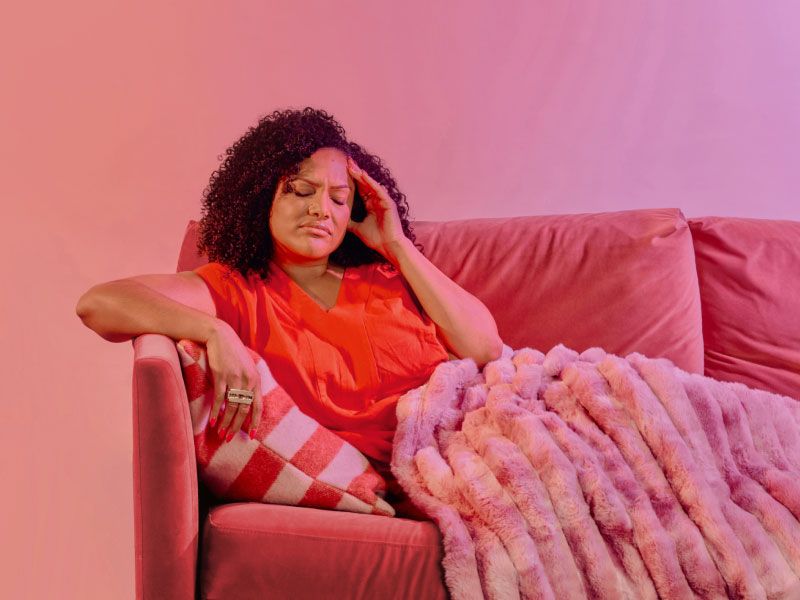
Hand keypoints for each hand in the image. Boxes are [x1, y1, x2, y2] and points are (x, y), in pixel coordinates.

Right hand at [204, 322, 263, 441]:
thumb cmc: (233, 353)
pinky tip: (212, 421)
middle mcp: (248, 380)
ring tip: (220, 433)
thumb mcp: (246, 367)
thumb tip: (246, 401)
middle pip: (244, 410)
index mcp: (256, 380)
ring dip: (226, 422)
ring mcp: (235, 378)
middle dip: (237, 427)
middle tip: (229, 438)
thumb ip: (249, 382)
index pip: (258, 406)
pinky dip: (216, 412)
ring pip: (232, 407)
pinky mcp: (222, 376)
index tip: (250, 435)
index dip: (254, 422)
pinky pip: (220, 399)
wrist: (220, 336)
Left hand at [346, 156, 405, 257]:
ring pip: (371, 184)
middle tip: (347, 161)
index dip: (353, 180)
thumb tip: (340, 221)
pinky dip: (371, 182)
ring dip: (362, 174)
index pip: (361, 189)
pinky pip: (378, 190)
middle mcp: (377, 200)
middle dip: (356, 172)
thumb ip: (350, 223)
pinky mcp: (388, 203)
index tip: (343, 170)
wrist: (388, 247)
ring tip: (352, 165)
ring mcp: (383, 201)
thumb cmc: (377, 239)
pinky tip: (363, 175)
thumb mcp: (358, 229)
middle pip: (365, 183)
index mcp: (371, 205)